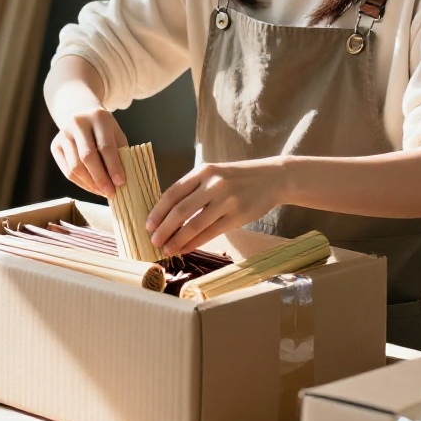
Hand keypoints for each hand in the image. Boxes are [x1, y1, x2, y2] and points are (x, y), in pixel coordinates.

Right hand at [49, 105, 128, 196]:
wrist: (82, 118)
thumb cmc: (104, 131)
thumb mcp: (116, 135)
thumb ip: (120, 154)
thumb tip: (120, 182)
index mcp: (98, 117)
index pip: (105, 146)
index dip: (113, 166)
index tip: (120, 182)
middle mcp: (78, 123)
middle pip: (87, 157)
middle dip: (100, 178)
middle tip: (110, 192)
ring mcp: (63, 134)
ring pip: (75, 167)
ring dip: (90, 184)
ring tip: (102, 191)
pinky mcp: (55, 146)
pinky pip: (67, 171)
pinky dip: (81, 183)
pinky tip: (92, 187)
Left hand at [145, 157, 291, 254]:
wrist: (272, 178)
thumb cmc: (237, 178)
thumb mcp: (214, 174)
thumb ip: (193, 189)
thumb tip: (167, 214)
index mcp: (203, 171)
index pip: (173, 192)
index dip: (158, 211)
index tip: (148, 225)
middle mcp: (213, 184)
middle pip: (180, 210)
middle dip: (164, 228)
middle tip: (153, 241)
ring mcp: (226, 200)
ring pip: (195, 224)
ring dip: (178, 239)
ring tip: (167, 249)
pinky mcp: (237, 216)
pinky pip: (211, 232)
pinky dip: (195, 242)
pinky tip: (185, 249)